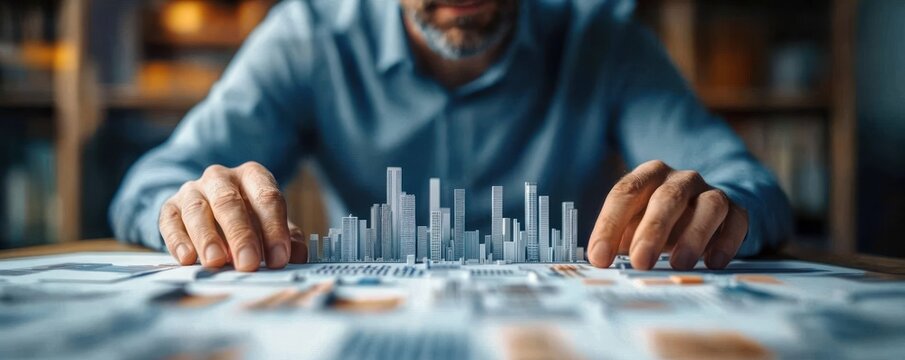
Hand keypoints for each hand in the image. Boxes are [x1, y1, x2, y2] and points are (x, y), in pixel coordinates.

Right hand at [158, 162, 307, 270]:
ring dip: (208, 238)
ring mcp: (193, 189)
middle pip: (230, 203)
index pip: (267, 198)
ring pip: (198, 210)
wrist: (208, 207)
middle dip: (241, 235)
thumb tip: (298, 256)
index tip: (279, 258)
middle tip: (249, 264)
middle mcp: (221, 177)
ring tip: (217, 262)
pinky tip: (188, 258)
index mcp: (253, 176)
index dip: (274, 229)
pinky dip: (178, 240)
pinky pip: (171, 221)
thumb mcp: (271, 224)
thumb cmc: (248, 217)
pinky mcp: (170, 206)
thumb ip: (287, 238)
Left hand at [588, 160, 747, 269]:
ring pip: (707, 205)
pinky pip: (736, 221)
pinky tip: (713, 262)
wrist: (705, 210)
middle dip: (652, 231)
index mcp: (648, 175)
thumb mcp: (634, 226)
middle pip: (666, 198)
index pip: (625, 193)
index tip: (600, 258)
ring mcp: (710, 191)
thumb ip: (619, 239)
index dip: (609, 225)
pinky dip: (725, 242)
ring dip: (693, 235)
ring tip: (679, 265)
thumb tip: (600, 261)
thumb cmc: (658, 221)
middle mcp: (680, 179)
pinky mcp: (736, 210)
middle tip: (640, 262)